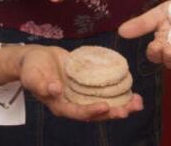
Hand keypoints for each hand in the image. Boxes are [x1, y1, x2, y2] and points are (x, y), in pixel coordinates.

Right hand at [18, 45, 142, 120]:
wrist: (36, 58)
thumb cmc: (32, 68)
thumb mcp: (32, 75)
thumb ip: (41, 84)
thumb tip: (55, 90)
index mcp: (60, 105)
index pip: (78, 112)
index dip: (92, 111)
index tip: (106, 107)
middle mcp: (74, 103)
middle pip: (96, 113)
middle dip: (114, 112)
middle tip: (131, 109)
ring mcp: (83, 94)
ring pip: (104, 103)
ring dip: (121, 104)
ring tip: (138, 102)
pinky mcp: (89, 84)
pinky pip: (104, 89)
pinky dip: (118, 90)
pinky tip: (131, 88)